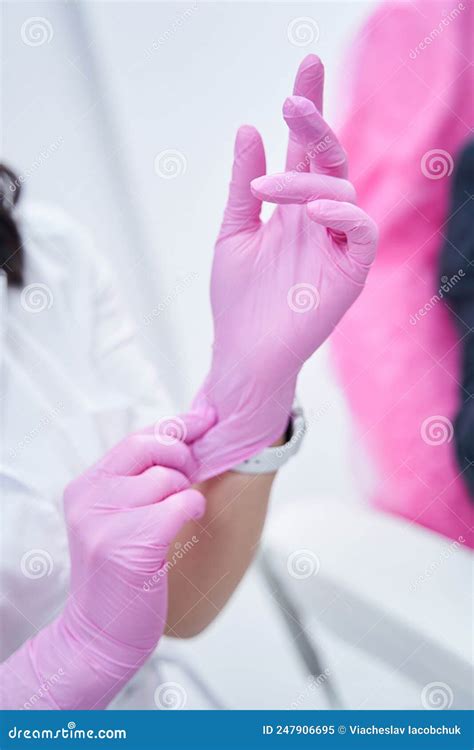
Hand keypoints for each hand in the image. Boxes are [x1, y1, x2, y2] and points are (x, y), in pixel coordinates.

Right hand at [1, 413, 210, 709]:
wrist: (99, 634)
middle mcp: (89, 498)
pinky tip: (188, 521)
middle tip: (192, 475)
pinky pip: (179, 505)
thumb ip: (137, 482)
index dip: (175, 427)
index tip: (204, 420)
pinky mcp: (127, 546)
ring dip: (185, 493)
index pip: (135, 439)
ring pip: (167, 478)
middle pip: (149, 446)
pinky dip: (192, 509)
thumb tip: (184, 440)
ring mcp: (104, 522)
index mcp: (86, 486)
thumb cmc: (120, 574)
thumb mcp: (115, 519)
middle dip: (183, 455)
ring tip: (177, 515)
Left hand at [191, 55, 377, 479]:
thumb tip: (248, 129)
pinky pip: (360, 229)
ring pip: (340, 187)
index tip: (307, 66)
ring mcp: (337, 243)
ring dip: (307, 174)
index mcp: (293, 208)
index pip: (305, 150)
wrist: (243, 353)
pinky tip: (313, 207)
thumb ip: (244, 186)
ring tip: (266, 187)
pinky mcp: (350, 270)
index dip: (307, 110)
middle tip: (294, 95)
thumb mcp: (234, 233)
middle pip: (329, 156)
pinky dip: (341, 211)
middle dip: (315, 121)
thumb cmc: (238, 300)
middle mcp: (318, 219)